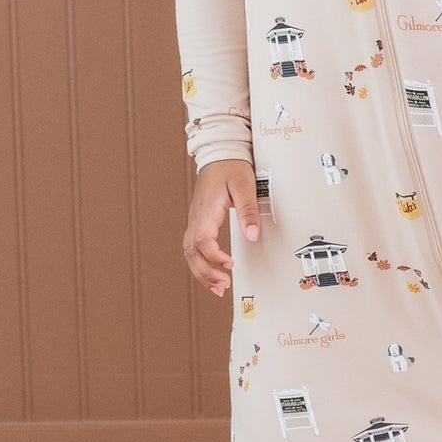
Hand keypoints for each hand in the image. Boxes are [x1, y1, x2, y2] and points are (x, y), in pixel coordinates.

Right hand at [185, 159, 260, 296]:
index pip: (203, 240)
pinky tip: (212, 274)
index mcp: (206, 210)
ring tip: (218, 287)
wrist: (220, 154)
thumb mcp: (245, 185)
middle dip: (206, 272)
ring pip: (189, 253)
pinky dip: (201, 264)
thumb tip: (251, 234)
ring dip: (201, 272)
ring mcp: (195, 220)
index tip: (229, 264)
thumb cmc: (231, 166)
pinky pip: (194, 247)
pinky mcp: (199, 222)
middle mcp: (196, 218)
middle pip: (191, 252)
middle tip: (223, 285)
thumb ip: (248, 210)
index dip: (214, 256)